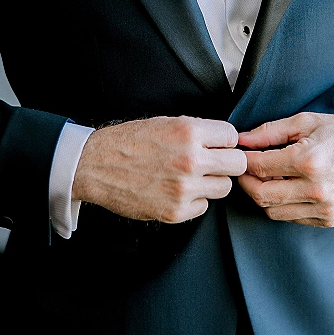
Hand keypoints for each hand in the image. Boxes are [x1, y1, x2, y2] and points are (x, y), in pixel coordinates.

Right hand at [72, 116, 246, 222]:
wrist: (95, 166)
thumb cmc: (128, 142)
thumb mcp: (165, 123)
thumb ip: (196, 131)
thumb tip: (223, 140)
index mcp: (188, 132)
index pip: (232, 137)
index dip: (225, 141)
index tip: (217, 146)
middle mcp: (190, 160)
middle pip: (237, 164)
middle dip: (227, 162)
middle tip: (214, 163)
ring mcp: (184, 188)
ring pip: (224, 187)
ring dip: (212, 183)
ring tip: (191, 177)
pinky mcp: (176, 211)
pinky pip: (203, 206)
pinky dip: (194, 201)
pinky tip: (176, 191)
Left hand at [237, 112, 333, 226]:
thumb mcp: (306, 121)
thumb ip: (269, 132)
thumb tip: (241, 140)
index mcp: (309, 160)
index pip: (259, 168)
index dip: (243, 162)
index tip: (239, 156)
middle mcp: (317, 189)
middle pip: (261, 196)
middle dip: (247, 183)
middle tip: (246, 171)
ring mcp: (325, 208)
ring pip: (273, 211)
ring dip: (264, 195)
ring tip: (269, 177)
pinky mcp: (330, 219)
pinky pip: (292, 217)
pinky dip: (283, 205)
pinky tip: (288, 187)